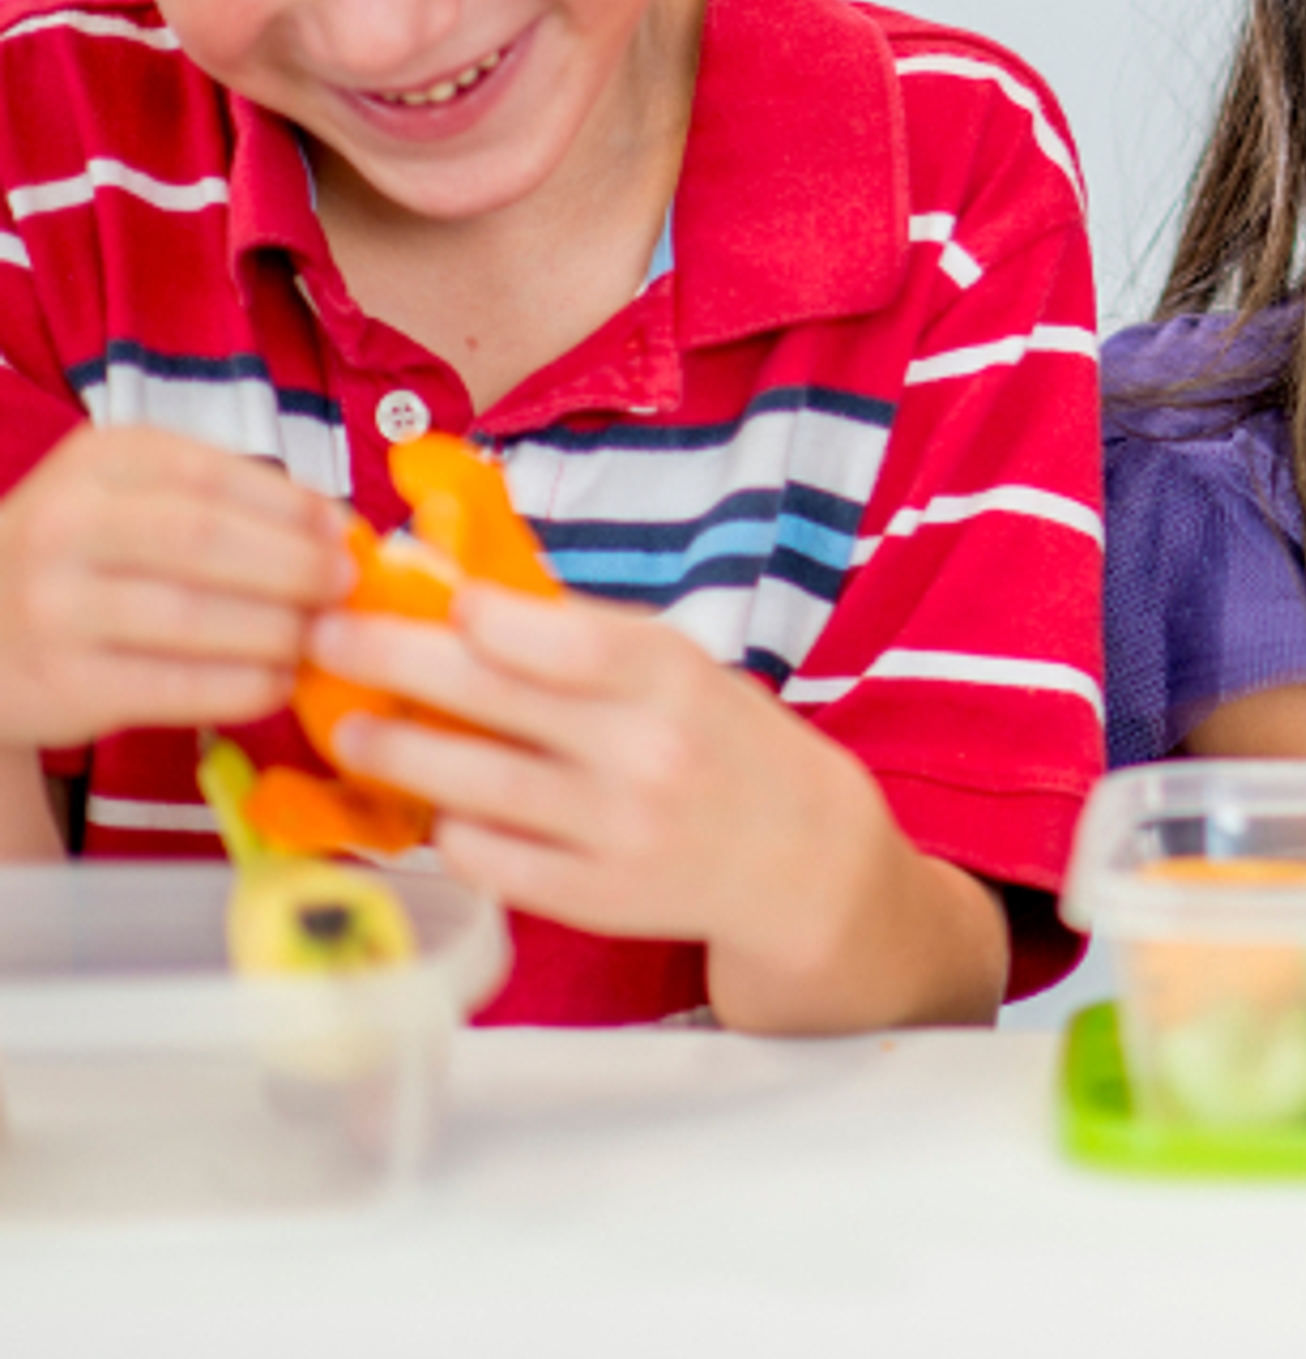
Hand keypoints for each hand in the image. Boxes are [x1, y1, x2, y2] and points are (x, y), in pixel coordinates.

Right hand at [0, 425, 346, 747]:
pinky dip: (243, 686)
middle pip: (206, 540)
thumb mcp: (140, 496)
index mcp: (100, 460)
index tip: (345, 534)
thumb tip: (340, 531)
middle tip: (345, 588)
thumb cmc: (92, 554)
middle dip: (295, 567)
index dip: (295, 507)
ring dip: (278, 631)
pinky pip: (173, 686)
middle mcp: (66, 524)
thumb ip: (231, 502)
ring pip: (193, 617)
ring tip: (322, 638)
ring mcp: (53, 606)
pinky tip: (279, 681)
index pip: (216, 475)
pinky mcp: (59, 682)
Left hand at [310, 578, 998, 1025]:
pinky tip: (430, 806)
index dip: (472, 613)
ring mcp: (614, 831)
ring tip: (348, 731)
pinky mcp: (589, 899)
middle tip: (324, 642)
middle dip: (392, 664)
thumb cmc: (719, 739)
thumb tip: (453, 589)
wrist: (797, 857)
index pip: (557, 637)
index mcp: (670, 677)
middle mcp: (644, 752)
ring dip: (392, 753)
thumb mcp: (676, 666)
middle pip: (491, 701)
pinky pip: (485, 857)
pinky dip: (447, 828)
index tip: (406, 589)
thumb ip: (578, 633)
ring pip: (471, 786)